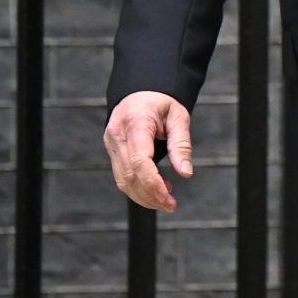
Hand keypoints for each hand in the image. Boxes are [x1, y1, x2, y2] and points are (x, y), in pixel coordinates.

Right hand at [103, 91, 193, 211]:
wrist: (140, 91)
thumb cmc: (161, 101)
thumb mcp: (178, 116)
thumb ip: (181, 144)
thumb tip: (185, 173)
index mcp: (135, 122)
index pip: (139, 160)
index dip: (153, 184)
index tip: (168, 198)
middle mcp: (117, 134)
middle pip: (130, 175)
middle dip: (151, 195)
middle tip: (171, 205)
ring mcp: (111, 144)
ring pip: (123, 181)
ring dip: (144, 196)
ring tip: (166, 201)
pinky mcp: (112, 151)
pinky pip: (122, 177)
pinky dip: (138, 189)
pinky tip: (156, 190)